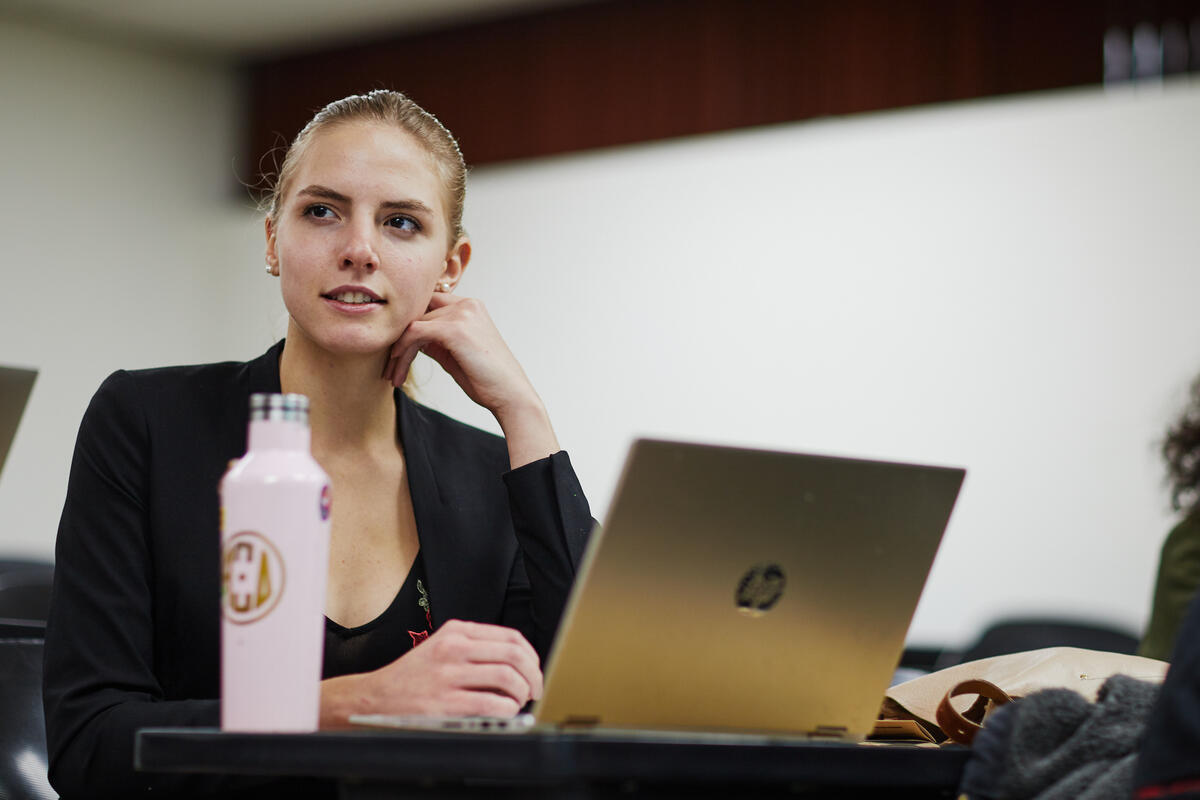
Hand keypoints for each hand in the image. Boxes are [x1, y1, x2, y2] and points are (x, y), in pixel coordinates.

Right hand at [321, 620, 542, 726]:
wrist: (375, 698)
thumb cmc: (413, 676)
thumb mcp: (441, 647)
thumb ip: (474, 648)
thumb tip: (517, 664)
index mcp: (456, 632)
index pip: (510, 636)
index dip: (530, 655)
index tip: (534, 670)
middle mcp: (454, 648)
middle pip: (514, 655)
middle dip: (533, 675)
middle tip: (535, 689)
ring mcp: (449, 675)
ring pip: (507, 678)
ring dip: (522, 693)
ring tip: (518, 703)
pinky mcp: (445, 702)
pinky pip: (492, 704)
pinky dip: (507, 710)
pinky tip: (505, 713)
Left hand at [382, 294, 559, 466]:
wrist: (510, 396)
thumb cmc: (486, 380)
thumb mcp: (455, 355)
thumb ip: (435, 341)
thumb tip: (410, 338)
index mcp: (470, 306)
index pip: (427, 306)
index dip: (409, 326)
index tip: (395, 354)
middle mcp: (467, 304)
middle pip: (417, 315)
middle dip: (398, 341)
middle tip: (388, 370)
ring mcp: (462, 313)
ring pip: (413, 325)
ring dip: (398, 353)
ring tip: (393, 377)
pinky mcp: (455, 329)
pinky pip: (416, 333)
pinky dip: (403, 352)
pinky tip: (398, 371)